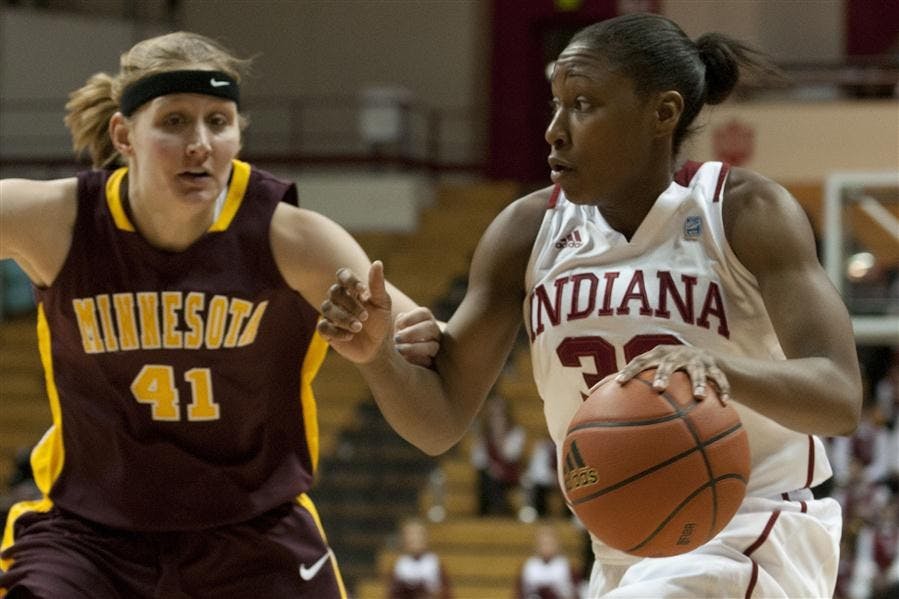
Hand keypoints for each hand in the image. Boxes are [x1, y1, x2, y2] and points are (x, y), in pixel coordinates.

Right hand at [317, 261, 392, 363]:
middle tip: (365, 317)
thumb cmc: (380, 322)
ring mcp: (331, 314)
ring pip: (326, 308)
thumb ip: (377, 284)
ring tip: (359, 328)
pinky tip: (349, 336)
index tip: (362, 290)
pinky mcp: (326, 330)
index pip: (342, 275)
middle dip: (350, 304)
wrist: (377, 347)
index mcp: (351, 289)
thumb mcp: (382, 303)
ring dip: (344, 318)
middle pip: (334, 292)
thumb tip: (377, 262)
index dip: (349, 280)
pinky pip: (322, 326)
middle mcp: (338, 299)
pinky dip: (336, 331)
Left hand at [394, 307, 441, 367]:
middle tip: (397, 338)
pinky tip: (404, 359)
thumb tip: (399, 317)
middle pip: (431, 327)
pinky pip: (428, 362)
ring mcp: (434, 347)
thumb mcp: (395, 328)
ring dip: (413, 348)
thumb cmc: (396, 338)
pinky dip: (415, 360)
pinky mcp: (431, 362)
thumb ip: (397, 321)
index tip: (399, 324)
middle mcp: (433, 332)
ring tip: (398, 349)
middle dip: (413, 333)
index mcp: (425, 320)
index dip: (411, 317)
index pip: (424, 313)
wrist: (400, 357)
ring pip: (433, 346)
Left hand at [615, 345, 729, 403]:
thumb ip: (629, 382)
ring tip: (700, 397)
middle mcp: (676, 355)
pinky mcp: (714, 367)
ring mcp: (696, 361)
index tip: (619, 384)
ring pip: (697, 372)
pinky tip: (725, 403)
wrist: (702, 356)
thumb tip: (594, 398)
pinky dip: (723, 390)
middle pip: (668, 364)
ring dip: (699, 384)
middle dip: (664, 375)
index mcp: (657, 355)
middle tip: (659, 389)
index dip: (629, 371)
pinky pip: (720, 379)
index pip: (639, 361)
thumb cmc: (667, 368)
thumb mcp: (651, 369)